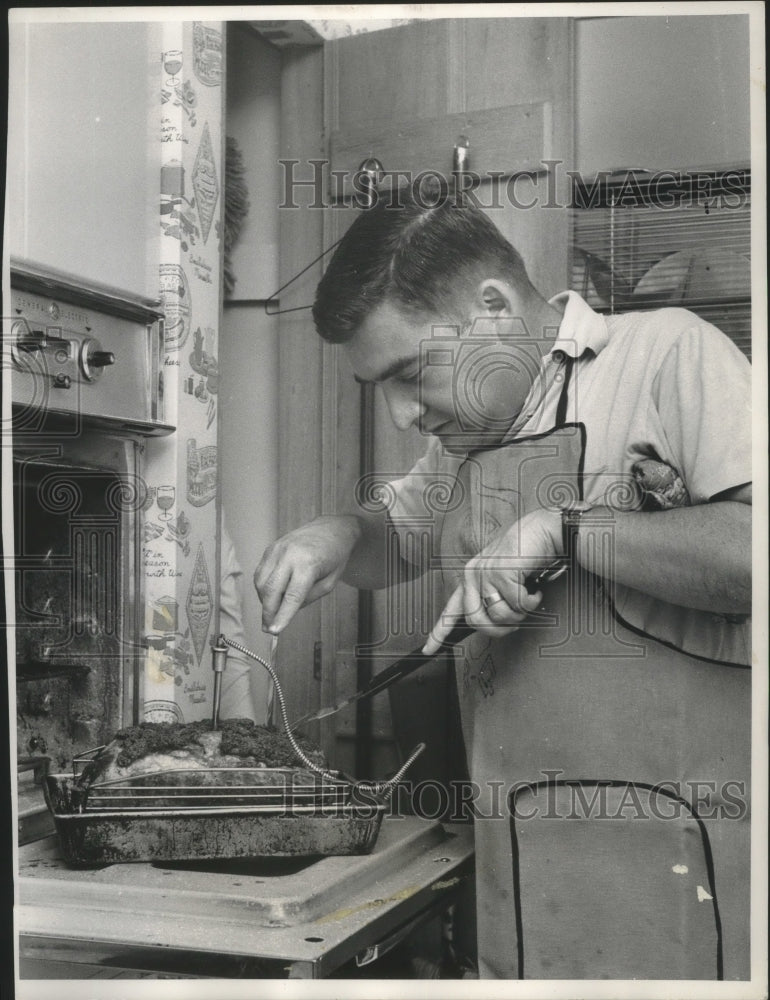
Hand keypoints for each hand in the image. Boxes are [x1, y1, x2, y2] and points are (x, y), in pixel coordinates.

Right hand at [255, 515, 362, 633]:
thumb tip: (287, 609)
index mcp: (308, 564)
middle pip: (271, 590)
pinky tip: (272, 594)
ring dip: (264, 600)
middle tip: (268, 628)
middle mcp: (289, 555)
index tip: (275, 631)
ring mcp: (278, 549)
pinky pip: (260, 572)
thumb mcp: (330, 583)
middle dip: (268, 612)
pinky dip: (263, 586)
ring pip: (261, 581)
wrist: (332, 529)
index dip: (282, 616)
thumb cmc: (335, 556)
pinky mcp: (271, 547)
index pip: (292, 596)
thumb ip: (309, 598)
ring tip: (272, 611)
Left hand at [423, 508, 561, 653]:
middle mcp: (473, 574)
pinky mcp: (502, 573)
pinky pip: (518, 605)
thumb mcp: (502, 577)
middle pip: (476, 620)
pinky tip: (534, 588)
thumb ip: (492, 596)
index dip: (439, 632)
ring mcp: (486, 573)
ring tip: (527, 597)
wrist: (541, 530)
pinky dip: (532, 601)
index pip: (451, 609)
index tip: (428, 649)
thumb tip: (493, 623)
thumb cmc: (525, 555)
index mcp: (471, 577)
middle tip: (515, 621)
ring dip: (519, 614)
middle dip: (498, 629)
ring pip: (499, 615)